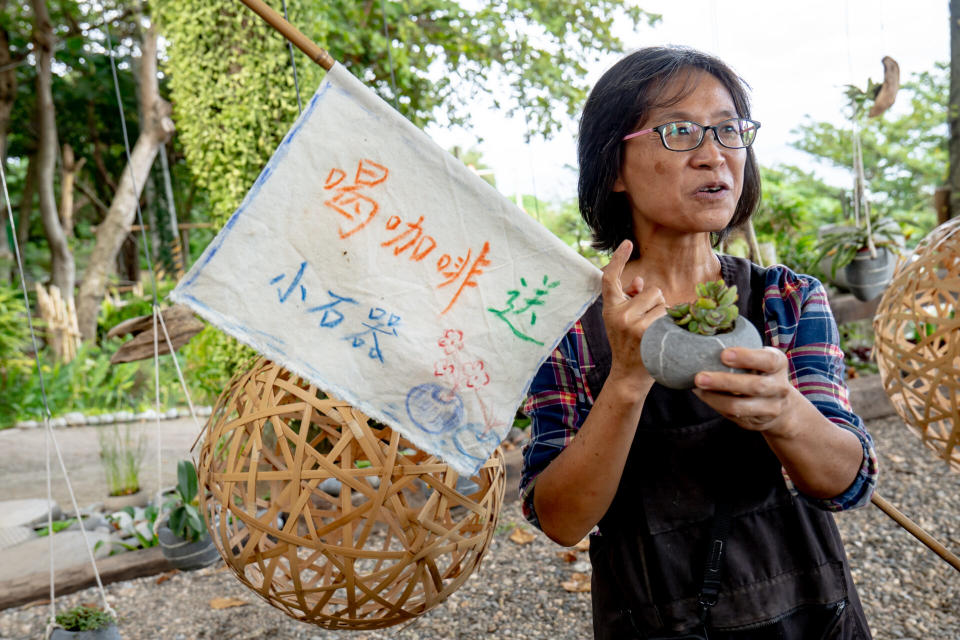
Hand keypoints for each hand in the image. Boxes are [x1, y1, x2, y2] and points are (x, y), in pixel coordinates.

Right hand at [601, 240, 665, 388]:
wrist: (628, 375)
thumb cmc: (630, 345)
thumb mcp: (622, 321)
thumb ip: (630, 298)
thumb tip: (639, 280)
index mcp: (610, 308)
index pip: (610, 278)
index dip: (619, 259)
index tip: (627, 242)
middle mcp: (618, 314)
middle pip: (651, 290)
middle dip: (656, 303)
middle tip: (650, 323)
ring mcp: (631, 323)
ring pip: (662, 302)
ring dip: (665, 314)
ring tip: (656, 331)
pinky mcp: (645, 332)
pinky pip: (667, 315)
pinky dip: (670, 323)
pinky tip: (663, 336)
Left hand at [692, 346, 799, 435]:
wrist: (782, 406)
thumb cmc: (762, 372)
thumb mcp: (761, 358)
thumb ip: (743, 353)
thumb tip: (705, 347)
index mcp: (779, 364)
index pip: (768, 361)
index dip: (747, 357)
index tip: (724, 354)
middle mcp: (779, 387)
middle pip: (755, 386)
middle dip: (724, 381)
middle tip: (700, 376)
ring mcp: (770, 408)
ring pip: (740, 406)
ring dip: (715, 398)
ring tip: (698, 388)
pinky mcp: (756, 422)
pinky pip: (733, 415)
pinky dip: (715, 404)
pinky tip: (704, 395)